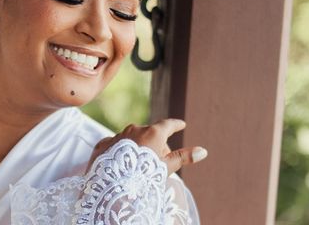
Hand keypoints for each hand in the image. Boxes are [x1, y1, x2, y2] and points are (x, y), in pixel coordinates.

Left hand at [87, 118, 207, 174]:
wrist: (113, 184)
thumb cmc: (144, 176)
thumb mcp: (167, 167)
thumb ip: (184, 157)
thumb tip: (203, 151)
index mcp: (152, 132)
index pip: (168, 125)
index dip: (175, 125)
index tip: (181, 125)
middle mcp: (134, 129)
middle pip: (149, 133)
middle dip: (155, 143)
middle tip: (159, 160)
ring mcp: (118, 135)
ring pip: (131, 138)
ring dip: (137, 147)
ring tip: (139, 165)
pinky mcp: (104, 144)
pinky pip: (116, 145)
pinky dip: (121, 152)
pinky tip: (122, 164)